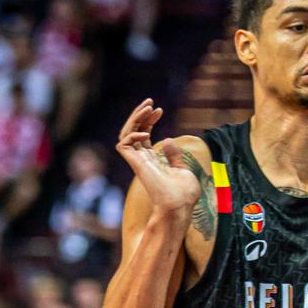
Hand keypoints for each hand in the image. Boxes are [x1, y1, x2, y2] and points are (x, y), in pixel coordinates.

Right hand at [115, 98, 196, 216]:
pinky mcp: (135, 164)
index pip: (144, 135)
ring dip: (135, 118)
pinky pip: (124, 144)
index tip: (160, 110)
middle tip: (150, 101)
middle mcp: (142, 159)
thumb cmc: (183, 194)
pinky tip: (146, 132)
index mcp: (152, 160)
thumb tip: (169, 140)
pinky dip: (132, 134)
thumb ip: (175, 157)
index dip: (149, 120)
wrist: (179, 206)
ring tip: (148, 107)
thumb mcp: (183, 170)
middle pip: (133, 130)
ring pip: (126, 133)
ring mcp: (138, 161)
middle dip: (140, 114)